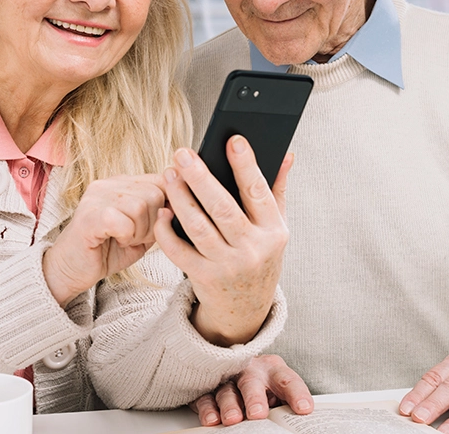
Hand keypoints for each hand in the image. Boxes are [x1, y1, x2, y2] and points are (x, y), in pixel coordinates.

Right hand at [43, 174, 165, 305]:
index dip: (169, 205)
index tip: (159, 224)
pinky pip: (123, 221)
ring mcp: (96, 197)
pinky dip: (126, 236)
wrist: (71, 270)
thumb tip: (182, 205)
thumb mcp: (142, 231)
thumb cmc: (106, 250)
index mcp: (122, 183)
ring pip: (141, 206)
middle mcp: (109, 184)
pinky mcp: (89, 216)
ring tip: (124, 239)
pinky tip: (115, 240)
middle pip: (155, 192)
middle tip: (136, 237)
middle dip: (154, 222)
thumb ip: (160, 216)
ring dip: (140, 231)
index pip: (161, 179)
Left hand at [154, 136, 290, 345]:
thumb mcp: (275, 227)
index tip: (233, 140)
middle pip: (223, 208)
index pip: (258, 192)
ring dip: (181, 198)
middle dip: (201, 178)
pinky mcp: (203, 277)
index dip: (246, 165)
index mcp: (273, 231)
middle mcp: (252, 249)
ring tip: (169, 174)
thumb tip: (286, 154)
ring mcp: (227, 265)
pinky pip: (179, 251)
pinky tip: (162, 210)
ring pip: (198, 227)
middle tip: (182, 153)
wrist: (246, 308)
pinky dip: (167, 231)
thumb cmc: (259, 255)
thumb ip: (276, 190)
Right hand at [192, 355, 312, 425]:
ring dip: (229, 406)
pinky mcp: (209, 390)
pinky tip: (212, 420)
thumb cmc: (264, 388)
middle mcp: (250, 372)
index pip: (287, 380)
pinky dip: (208, 409)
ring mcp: (228, 379)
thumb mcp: (279, 392)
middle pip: (251, 382)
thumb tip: (300, 421)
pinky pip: (206, 398)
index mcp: (274, 371)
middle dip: (254, 398)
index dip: (296, 394)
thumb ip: (285, 405)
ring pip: (227, 391)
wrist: (237, 370)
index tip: (304, 409)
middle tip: (258, 414)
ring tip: (233, 420)